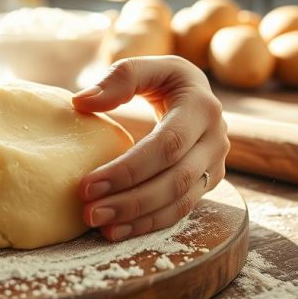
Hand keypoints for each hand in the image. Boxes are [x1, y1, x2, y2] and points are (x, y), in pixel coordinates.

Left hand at [72, 56, 229, 240]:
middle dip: (130, 200)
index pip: (166, 146)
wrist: (196, 96)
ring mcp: (215, 165)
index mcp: (202, 107)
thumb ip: (118, 79)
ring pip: (180, 201)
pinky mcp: (208, 183)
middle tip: (90, 212)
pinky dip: (149, 224)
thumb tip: (81, 102)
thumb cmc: (163, 80)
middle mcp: (216, 139)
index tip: (87, 184)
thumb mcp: (145, 67)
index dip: (127, 169)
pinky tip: (118, 231)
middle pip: (174, 180)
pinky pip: (180, 211)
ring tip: (100, 226)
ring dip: (138, 218)